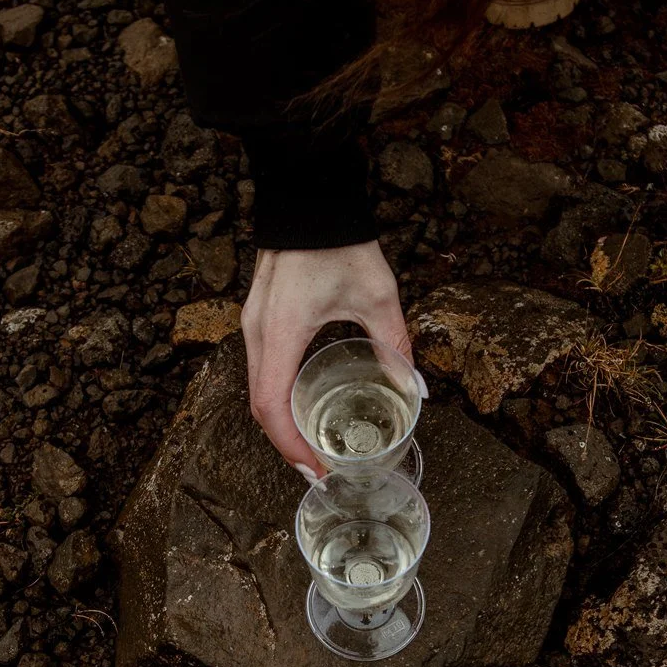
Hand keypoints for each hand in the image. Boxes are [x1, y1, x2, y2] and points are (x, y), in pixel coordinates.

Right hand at [242, 241, 415, 478]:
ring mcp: (252, 325)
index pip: (271, 407)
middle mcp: (257, 333)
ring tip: (312, 446)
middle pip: (259, 407)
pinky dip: (278, 398)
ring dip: (280, 423)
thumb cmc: (340, 243)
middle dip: (287, 444)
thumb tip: (413, 389)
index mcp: (281, 332)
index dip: (291, 446)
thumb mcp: (377, 295)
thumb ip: (395, 344)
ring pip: (257, 389)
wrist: (309, 197)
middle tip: (319, 469)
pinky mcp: (258, 318)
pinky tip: (302, 408)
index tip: (316, 470)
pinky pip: (261, 370)